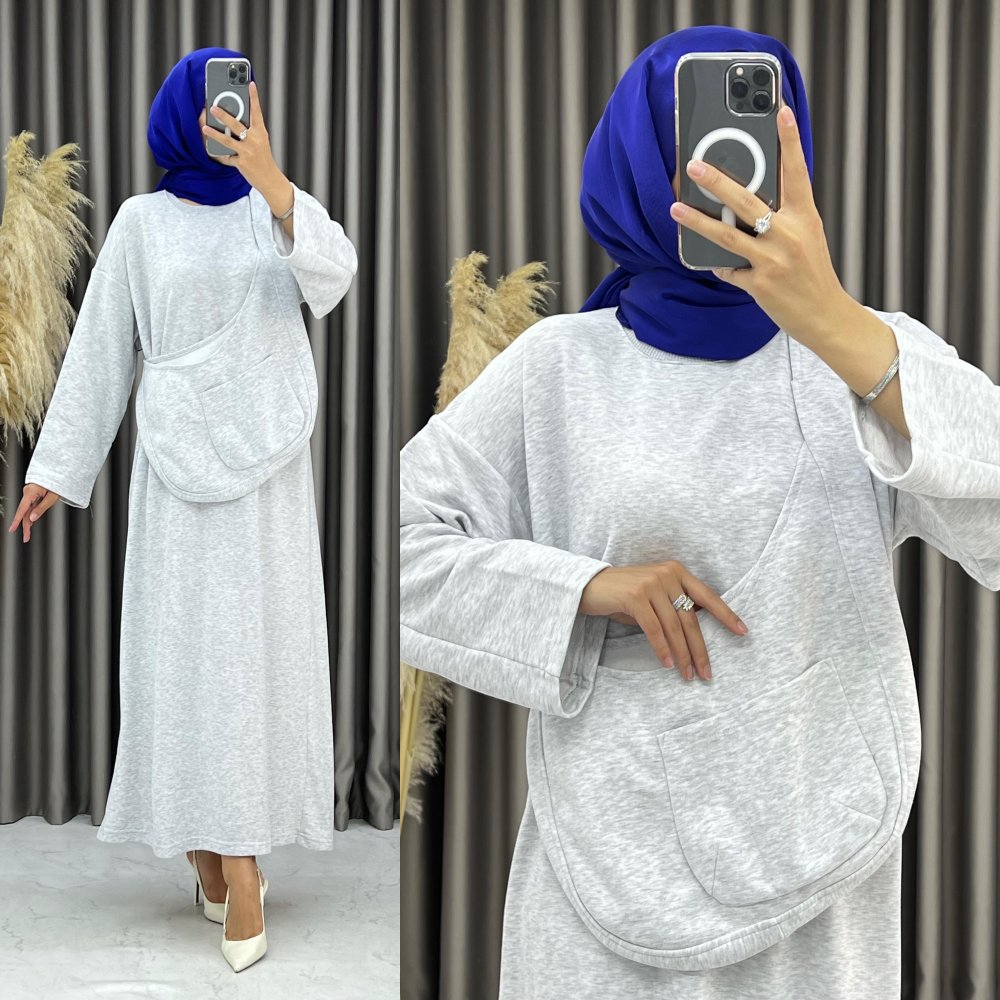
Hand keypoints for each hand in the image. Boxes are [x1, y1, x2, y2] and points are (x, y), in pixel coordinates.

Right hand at [7, 484, 60, 541]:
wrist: (59, 474)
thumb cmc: (57, 483)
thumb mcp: (52, 497)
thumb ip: (41, 508)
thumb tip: (32, 519)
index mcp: (31, 492)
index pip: (22, 508)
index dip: (17, 520)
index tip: (12, 529)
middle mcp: (28, 493)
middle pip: (24, 512)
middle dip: (24, 526)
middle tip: (26, 538)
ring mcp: (29, 494)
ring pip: (26, 511)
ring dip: (28, 523)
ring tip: (27, 535)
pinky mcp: (32, 496)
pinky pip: (30, 507)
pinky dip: (31, 516)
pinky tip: (30, 525)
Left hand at [201, 80, 277, 189]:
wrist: (270, 179)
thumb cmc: (262, 157)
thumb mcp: (261, 141)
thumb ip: (249, 129)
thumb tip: (230, 119)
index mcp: (261, 133)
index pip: (257, 112)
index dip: (254, 97)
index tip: (250, 84)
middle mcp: (255, 141)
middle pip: (237, 125)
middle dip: (224, 116)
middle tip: (212, 107)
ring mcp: (248, 152)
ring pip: (228, 141)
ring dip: (215, 134)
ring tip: (205, 128)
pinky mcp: (242, 163)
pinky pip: (227, 157)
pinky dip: (219, 154)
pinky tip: (211, 150)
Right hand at [579, 560, 747, 681]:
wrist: (588, 585)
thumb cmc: (622, 594)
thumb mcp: (653, 595)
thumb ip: (674, 605)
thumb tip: (697, 633)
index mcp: (677, 571)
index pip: (707, 595)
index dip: (726, 615)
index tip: (742, 632)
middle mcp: (667, 574)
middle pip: (691, 618)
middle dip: (700, 649)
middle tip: (707, 673)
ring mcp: (651, 583)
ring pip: (674, 627)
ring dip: (683, 654)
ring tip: (688, 675)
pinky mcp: (635, 596)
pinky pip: (654, 629)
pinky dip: (662, 649)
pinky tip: (667, 664)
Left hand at [669, 105, 854, 345]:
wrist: (826, 315)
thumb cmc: (812, 273)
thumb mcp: (808, 236)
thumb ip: (784, 216)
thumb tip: (748, 200)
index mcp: (805, 217)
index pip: (797, 172)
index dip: (789, 141)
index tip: (781, 111)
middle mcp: (789, 235)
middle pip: (747, 201)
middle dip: (717, 181)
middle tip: (694, 165)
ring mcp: (773, 260)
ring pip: (727, 235)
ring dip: (698, 221)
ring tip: (676, 208)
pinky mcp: (759, 284)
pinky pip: (728, 270)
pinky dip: (719, 266)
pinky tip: (710, 262)